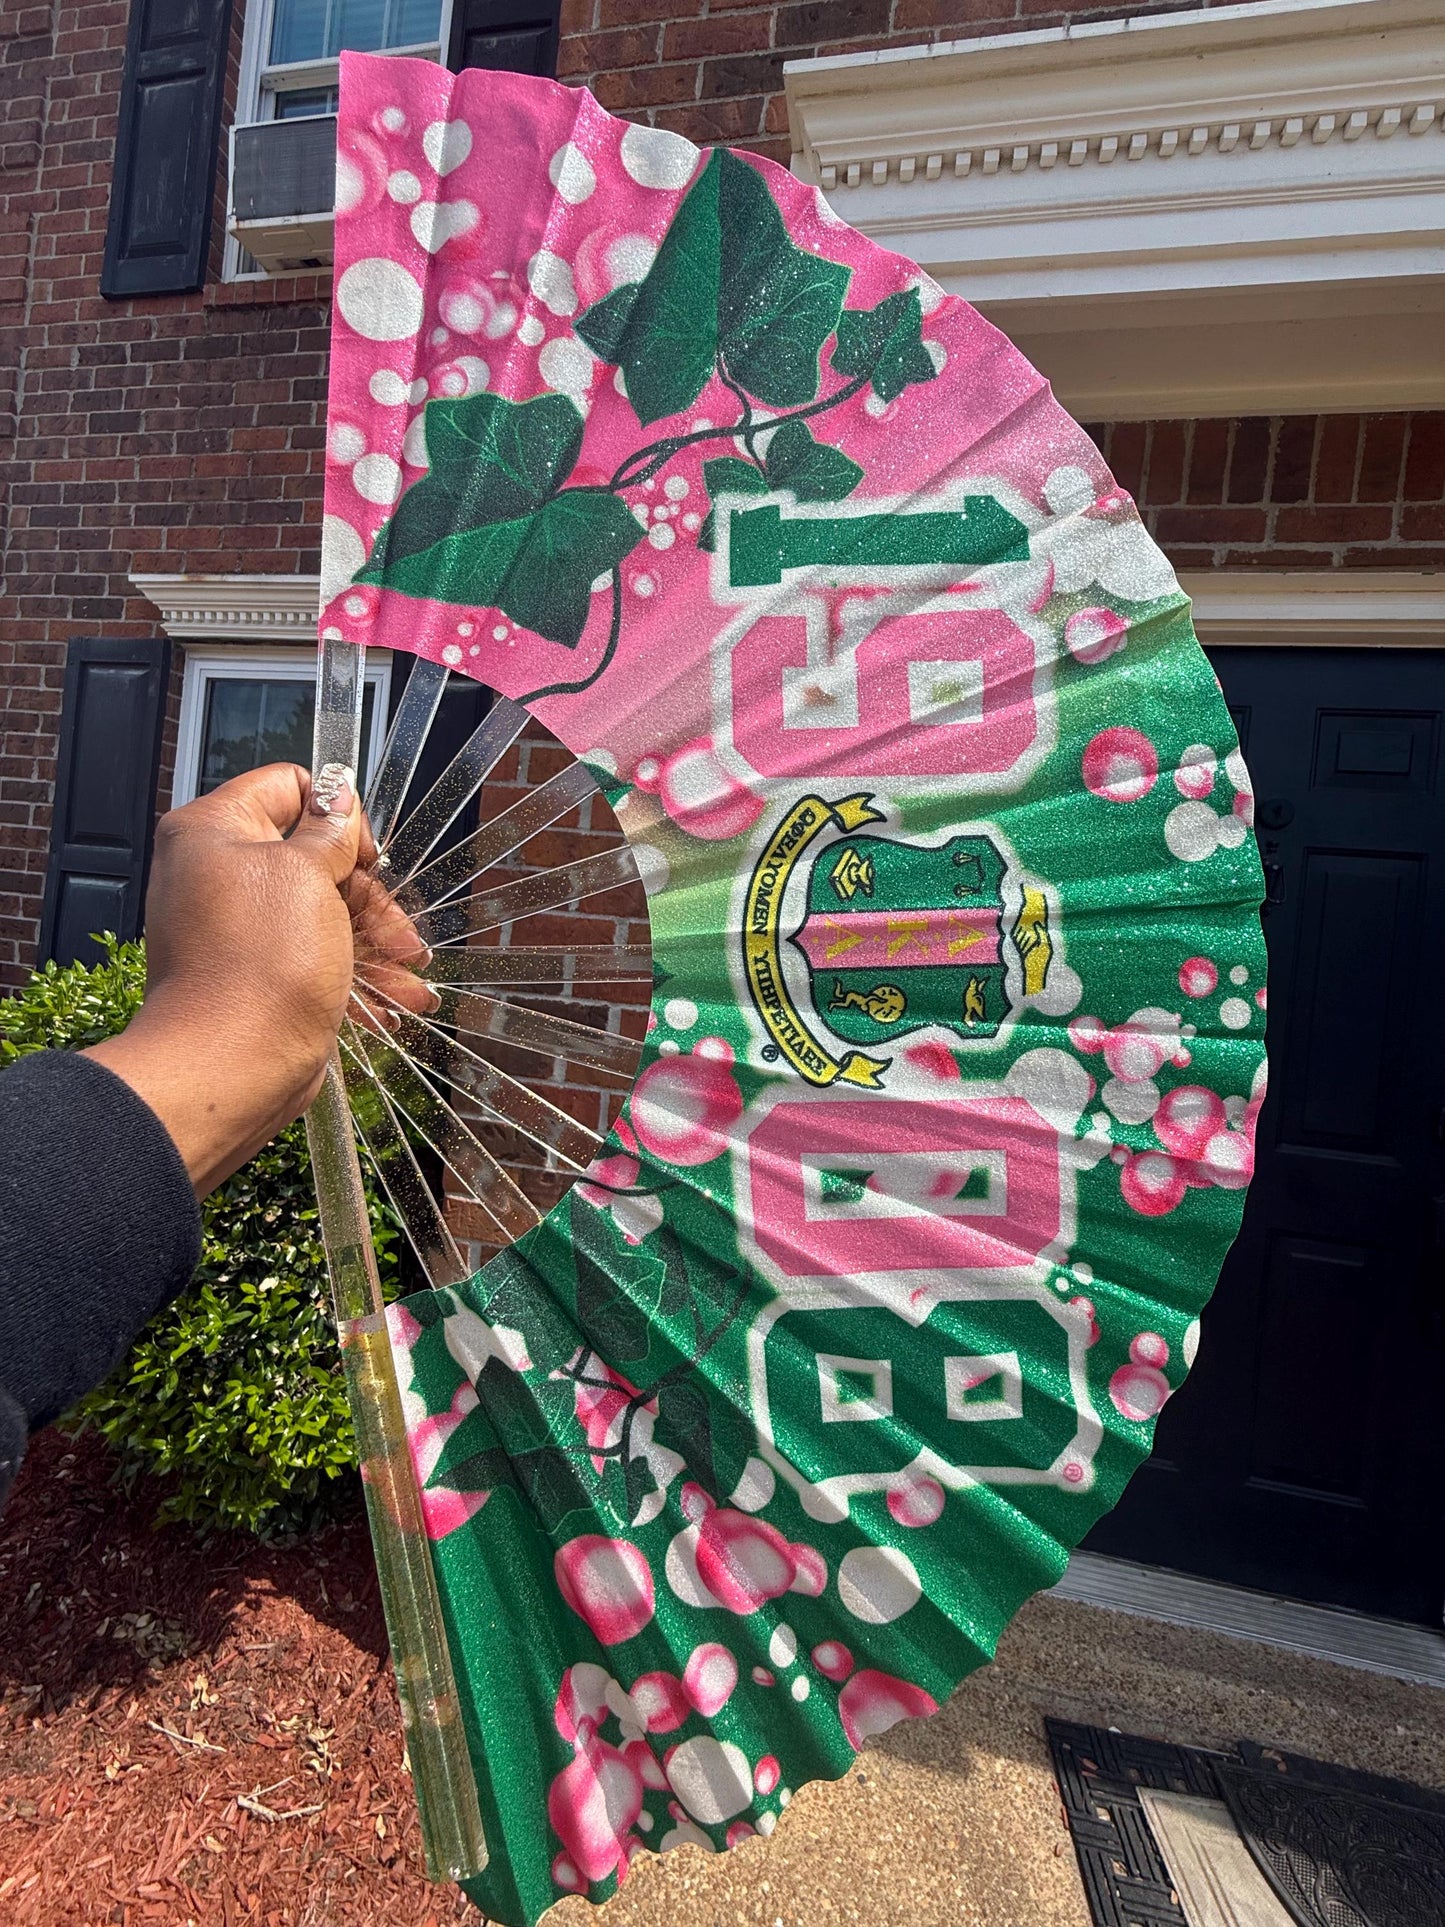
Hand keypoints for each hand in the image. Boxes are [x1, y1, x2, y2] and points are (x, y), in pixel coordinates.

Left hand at [86, 764, 433, 1197]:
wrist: (230, 1065)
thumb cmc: (262, 962)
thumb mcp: (307, 875)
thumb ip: (328, 832)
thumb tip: (338, 796)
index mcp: (215, 831)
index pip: (286, 788)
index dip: (335, 815)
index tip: (366, 858)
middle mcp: (219, 874)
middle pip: (313, 859)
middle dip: (369, 899)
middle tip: (405, 936)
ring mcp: (237, 927)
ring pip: (321, 914)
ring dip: (374, 946)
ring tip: (413, 984)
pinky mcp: (255, 973)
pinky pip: (312, 958)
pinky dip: (351, 976)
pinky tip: (392, 1006)